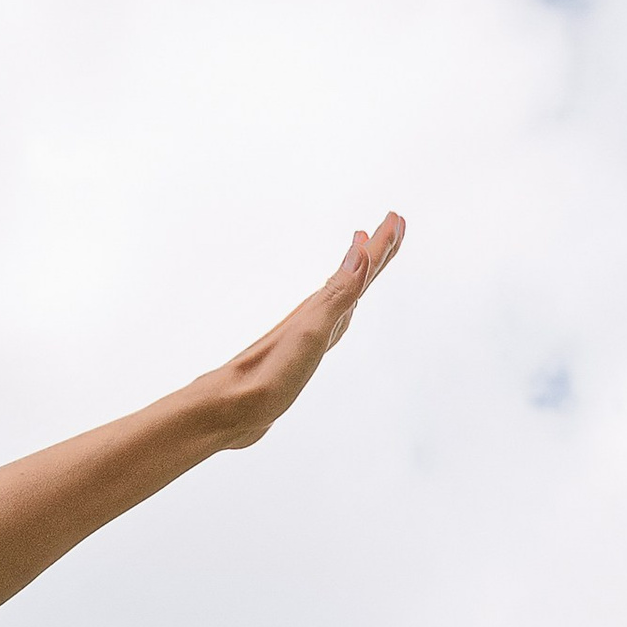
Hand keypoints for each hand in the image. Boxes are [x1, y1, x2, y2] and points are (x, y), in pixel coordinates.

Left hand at [213, 212, 404, 445]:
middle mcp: (315, 315)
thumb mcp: (310, 331)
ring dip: (359, 274)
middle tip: (394, 225)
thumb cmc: (269, 374)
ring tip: (367, 255)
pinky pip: (332, 323)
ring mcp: (307, 335)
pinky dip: (343, 309)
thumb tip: (361, 252)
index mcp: (321, 307)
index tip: (397, 217)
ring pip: (343, 296)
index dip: (381, 245)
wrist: (230, 409)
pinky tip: (341, 312)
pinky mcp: (301, 356)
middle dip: (376, 252)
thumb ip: (337, 294)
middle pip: (354, 276)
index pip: (359, 268)